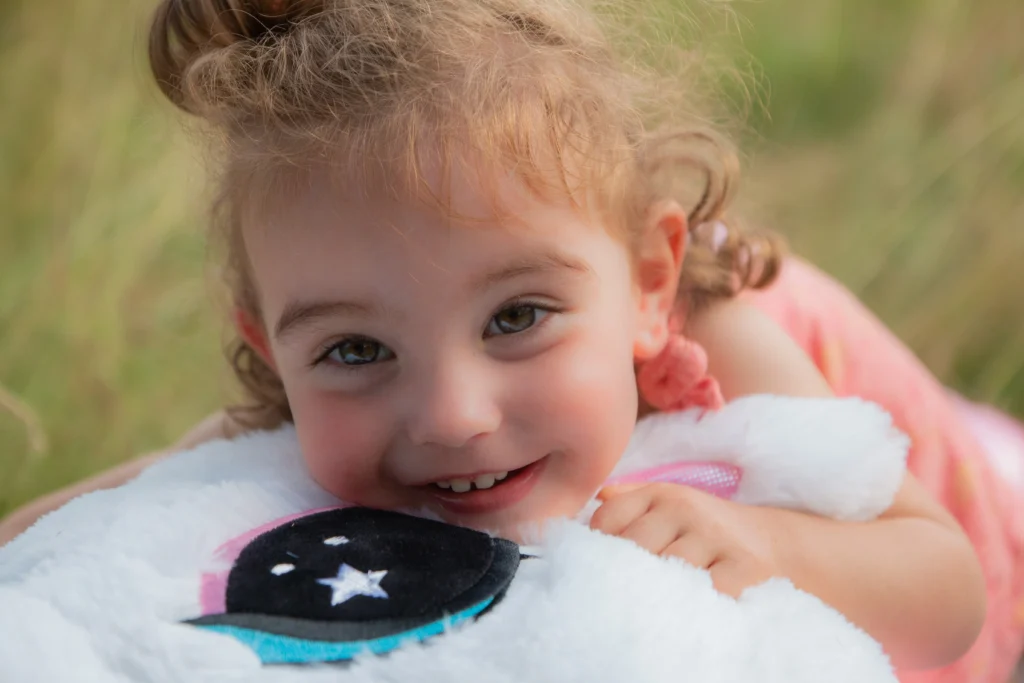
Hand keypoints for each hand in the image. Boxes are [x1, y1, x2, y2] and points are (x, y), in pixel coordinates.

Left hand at [590, 482, 783, 596]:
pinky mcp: (743, 565)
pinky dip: (693, 605)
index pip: (608, 519)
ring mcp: (715, 535)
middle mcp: (686, 509)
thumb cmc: (707, 531)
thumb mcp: (670, 504)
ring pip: (666, 570)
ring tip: (651, 607)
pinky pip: (705, 591)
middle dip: (623, 574)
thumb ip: (629, 501)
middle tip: (619, 596)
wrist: (775, 543)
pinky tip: (687, 611)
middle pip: (632, 547)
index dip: (598, 548)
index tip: (601, 568)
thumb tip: (592, 497)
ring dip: (657, 593)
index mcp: (661, 494)